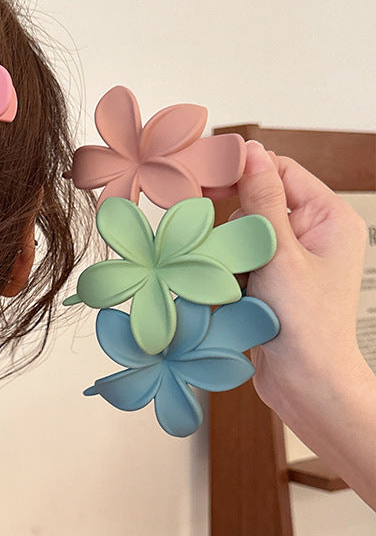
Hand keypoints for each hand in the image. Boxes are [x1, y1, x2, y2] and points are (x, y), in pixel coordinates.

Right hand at [213, 141, 367, 424]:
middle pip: (259, 203)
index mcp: (328, 218)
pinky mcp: (272, 282)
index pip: (282, 171)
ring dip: (228, 250)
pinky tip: (228, 291)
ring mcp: (292, 260)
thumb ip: (262, 200)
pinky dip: (229, 271)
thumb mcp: (280, 252)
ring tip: (228, 276)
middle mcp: (313, 235)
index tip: (206, 176)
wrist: (305, 383)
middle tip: (211, 230)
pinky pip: (241, 260)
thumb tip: (251, 153)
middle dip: (233, 220)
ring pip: (243, 234)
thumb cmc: (306, 324)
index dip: (244, 170)